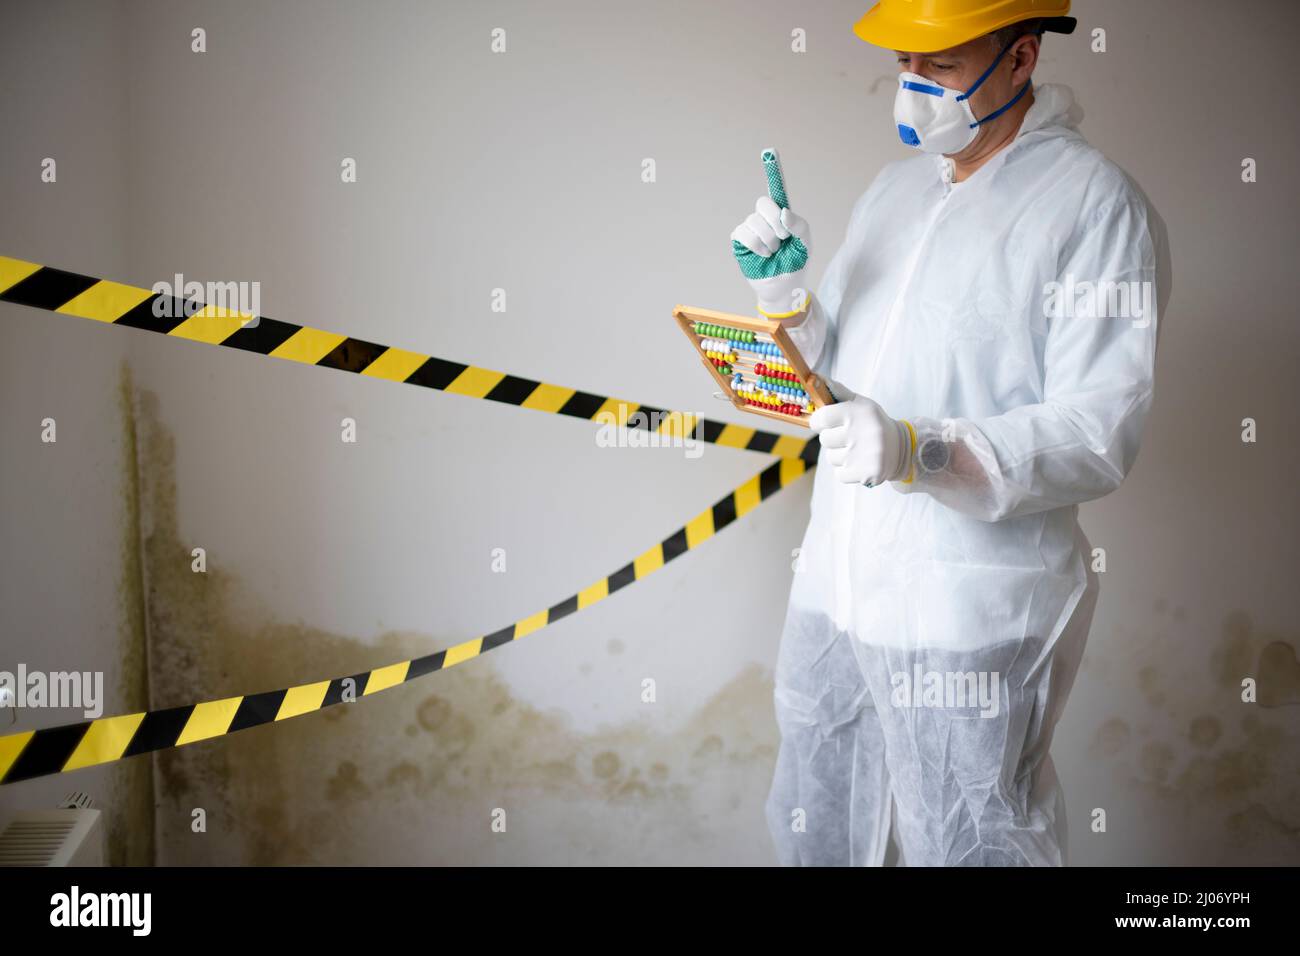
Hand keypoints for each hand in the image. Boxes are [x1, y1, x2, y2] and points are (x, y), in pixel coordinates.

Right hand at [731, 148, 812, 318]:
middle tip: (783, 238)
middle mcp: (764, 217)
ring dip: (769, 240)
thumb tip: (783, 212)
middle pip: (764, 203)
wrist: (784, 286)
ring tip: (774, 252)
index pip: (776, 190)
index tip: (769, 152)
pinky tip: (763, 254)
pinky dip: (757, 245)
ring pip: (756, 222)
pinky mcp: (739, 240)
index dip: (773, 171)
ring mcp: (751, 227)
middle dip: (776, 222)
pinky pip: (745, 233)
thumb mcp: (805, 242)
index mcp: (781, 214)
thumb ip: (799, 224)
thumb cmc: (796, 262)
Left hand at [810, 393, 912, 486]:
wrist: (901, 448)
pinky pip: (839, 473)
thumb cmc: (873, 423)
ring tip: (856, 450)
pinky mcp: (865, 473)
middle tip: (848, 436)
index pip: (821, 418)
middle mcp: (861, 432)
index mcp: (858, 412)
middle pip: (825, 440)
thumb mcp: (861, 403)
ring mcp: (863, 455)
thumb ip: (838, 392)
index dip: (819, 422)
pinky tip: (859, 462)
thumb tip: (816, 377)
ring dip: (840, 455)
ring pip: (831, 457)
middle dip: (833, 438)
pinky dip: (846, 470)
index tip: (824, 423)